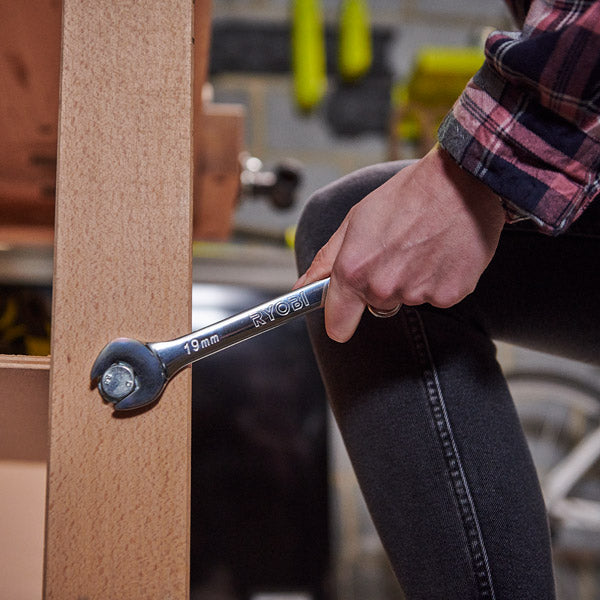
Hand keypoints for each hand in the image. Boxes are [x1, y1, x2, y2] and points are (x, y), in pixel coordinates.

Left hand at [294, 145, 505, 341]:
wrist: (463, 182)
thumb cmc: (408, 195)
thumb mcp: (355, 220)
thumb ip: (326, 261)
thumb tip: (302, 288)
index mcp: (354, 271)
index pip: (338, 324)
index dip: (340, 319)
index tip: (344, 314)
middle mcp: (383, 288)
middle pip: (376, 306)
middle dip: (381, 285)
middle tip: (396, 250)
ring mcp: (418, 294)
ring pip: (407, 298)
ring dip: (412, 280)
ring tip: (422, 246)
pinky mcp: (450, 295)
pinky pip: (436, 297)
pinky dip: (438, 280)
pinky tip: (441, 253)